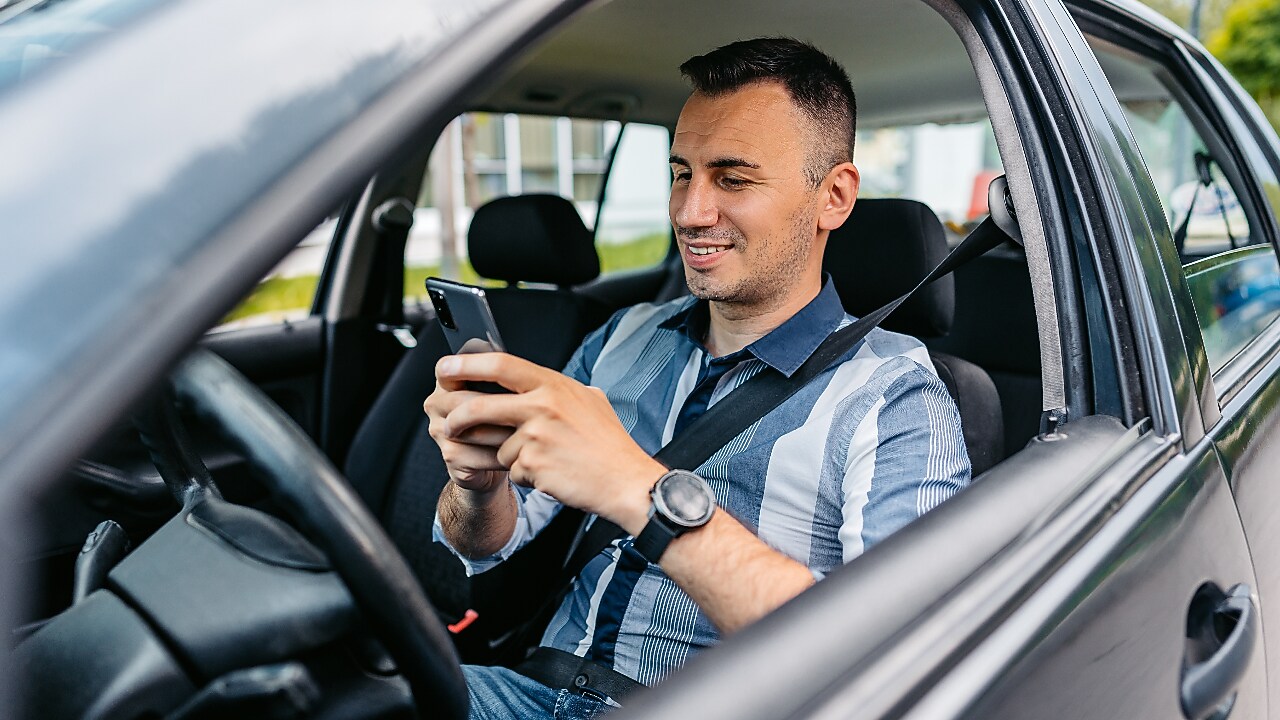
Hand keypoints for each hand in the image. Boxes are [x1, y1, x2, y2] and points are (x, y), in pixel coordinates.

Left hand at [436, 353, 665, 532]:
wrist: (625, 481)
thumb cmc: (608, 443)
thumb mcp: (589, 400)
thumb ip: (557, 388)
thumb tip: (531, 377)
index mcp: (553, 385)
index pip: (500, 364)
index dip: (465, 364)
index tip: (445, 368)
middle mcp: (542, 406)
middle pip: (478, 406)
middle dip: (455, 417)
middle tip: (447, 422)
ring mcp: (535, 437)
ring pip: (495, 444)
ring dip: (507, 454)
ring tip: (540, 456)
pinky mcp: (532, 466)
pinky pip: (511, 469)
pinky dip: (525, 474)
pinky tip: (551, 473)